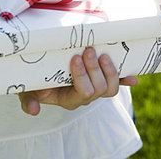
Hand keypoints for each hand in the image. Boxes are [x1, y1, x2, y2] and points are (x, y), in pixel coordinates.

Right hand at [18, 47, 136, 115]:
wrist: (41, 71)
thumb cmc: (34, 80)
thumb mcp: (27, 88)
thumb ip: (28, 99)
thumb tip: (32, 110)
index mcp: (69, 98)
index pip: (83, 92)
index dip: (82, 77)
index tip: (75, 58)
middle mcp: (85, 95)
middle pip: (99, 89)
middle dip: (95, 69)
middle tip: (88, 50)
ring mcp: (95, 87)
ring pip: (111, 86)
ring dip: (109, 70)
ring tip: (102, 54)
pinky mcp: (102, 77)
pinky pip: (117, 81)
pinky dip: (125, 79)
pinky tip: (133, 78)